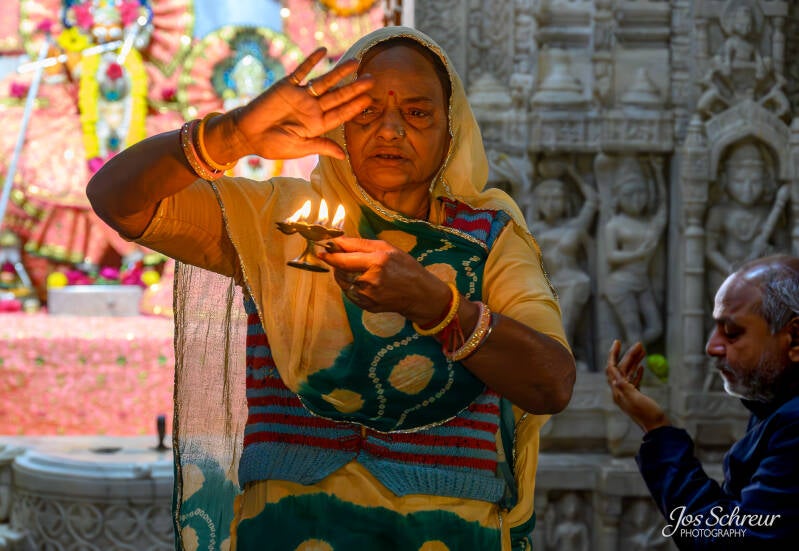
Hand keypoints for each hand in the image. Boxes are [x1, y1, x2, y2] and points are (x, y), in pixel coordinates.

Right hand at [217, 48, 373, 160]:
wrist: (247, 134)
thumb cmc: (272, 145)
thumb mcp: (299, 148)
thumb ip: (321, 146)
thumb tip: (343, 156)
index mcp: (317, 125)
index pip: (340, 114)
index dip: (354, 107)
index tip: (368, 99)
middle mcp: (312, 108)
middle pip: (337, 96)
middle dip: (354, 88)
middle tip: (371, 79)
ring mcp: (301, 96)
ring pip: (324, 81)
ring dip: (339, 72)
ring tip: (355, 62)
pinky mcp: (287, 86)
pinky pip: (302, 71)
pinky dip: (312, 61)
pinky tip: (324, 51)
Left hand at [318, 236, 450, 321]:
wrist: (419, 294)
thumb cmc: (405, 267)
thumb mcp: (387, 248)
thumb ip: (360, 244)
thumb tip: (339, 240)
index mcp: (375, 262)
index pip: (343, 260)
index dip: (329, 256)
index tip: (320, 251)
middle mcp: (369, 280)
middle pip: (340, 272)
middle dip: (337, 264)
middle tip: (343, 258)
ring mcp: (367, 296)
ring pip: (344, 284)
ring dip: (345, 275)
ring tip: (359, 270)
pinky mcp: (367, 306)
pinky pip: (350, 294)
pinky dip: (352, 286)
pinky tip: (364, 282)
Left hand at [605, 340, 668, 432]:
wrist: (658, 428)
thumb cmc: (649, 415)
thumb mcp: (635, 399)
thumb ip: (624, 387)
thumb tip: (614, 376)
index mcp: (618, 391)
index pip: (611, 368)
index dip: (613, 354)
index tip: (618, 341)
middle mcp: (620, 392)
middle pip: (621, 369)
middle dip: (629, 355)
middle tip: (639, 344)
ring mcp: (629, 394)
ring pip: (629, 373)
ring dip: (634, 361)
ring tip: (643, 350)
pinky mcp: (637, 397)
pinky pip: (634, 381)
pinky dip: (637, 372)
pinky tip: (641, 367)